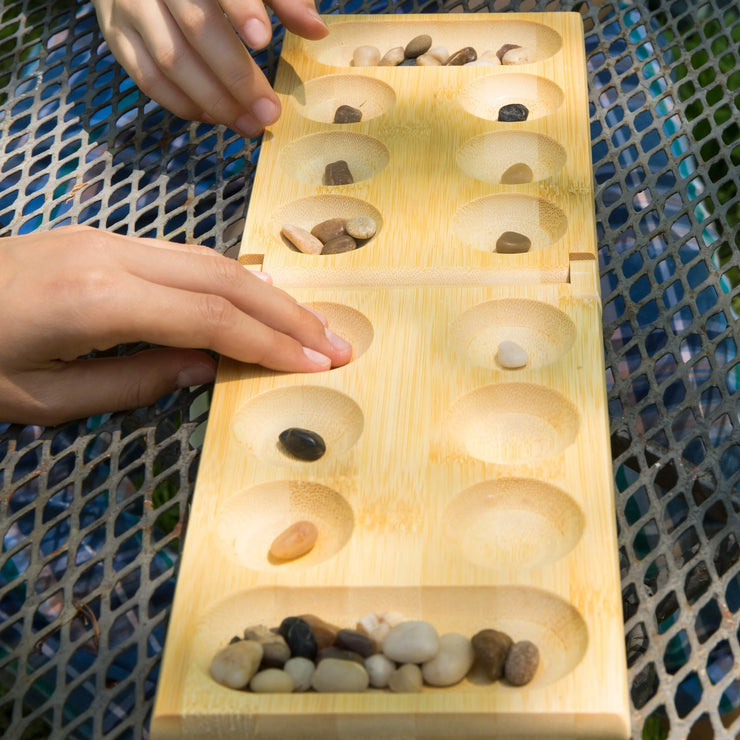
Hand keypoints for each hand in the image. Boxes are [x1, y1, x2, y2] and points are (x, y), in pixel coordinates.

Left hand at [0, 226, 350, 424]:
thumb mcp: (46, 400)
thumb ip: (135, 383)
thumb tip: (207, 368)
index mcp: (97, 300)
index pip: (211, 318)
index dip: (271, 342)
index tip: (318, 363)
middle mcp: (112, 256)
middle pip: (225, 277)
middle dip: (288, 313)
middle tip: (336, 343)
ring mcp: (108, 240)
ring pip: (211, 259)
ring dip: (268, 293)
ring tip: (309, 326)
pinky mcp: (103, 239)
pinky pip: (186, 256)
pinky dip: (233, 280)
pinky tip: (257, 299)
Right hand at [91, 0, 327, 135]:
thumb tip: (316, 31)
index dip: (240, 7)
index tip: (263, 39)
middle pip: (197, 28)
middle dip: (237, 76)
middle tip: (270, 112)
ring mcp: (130, 5)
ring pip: (170, 60)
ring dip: (213, 100)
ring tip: (248, 124)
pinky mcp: (115, 33)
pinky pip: (146, 78)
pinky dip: (181, 104)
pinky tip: (214, 117)